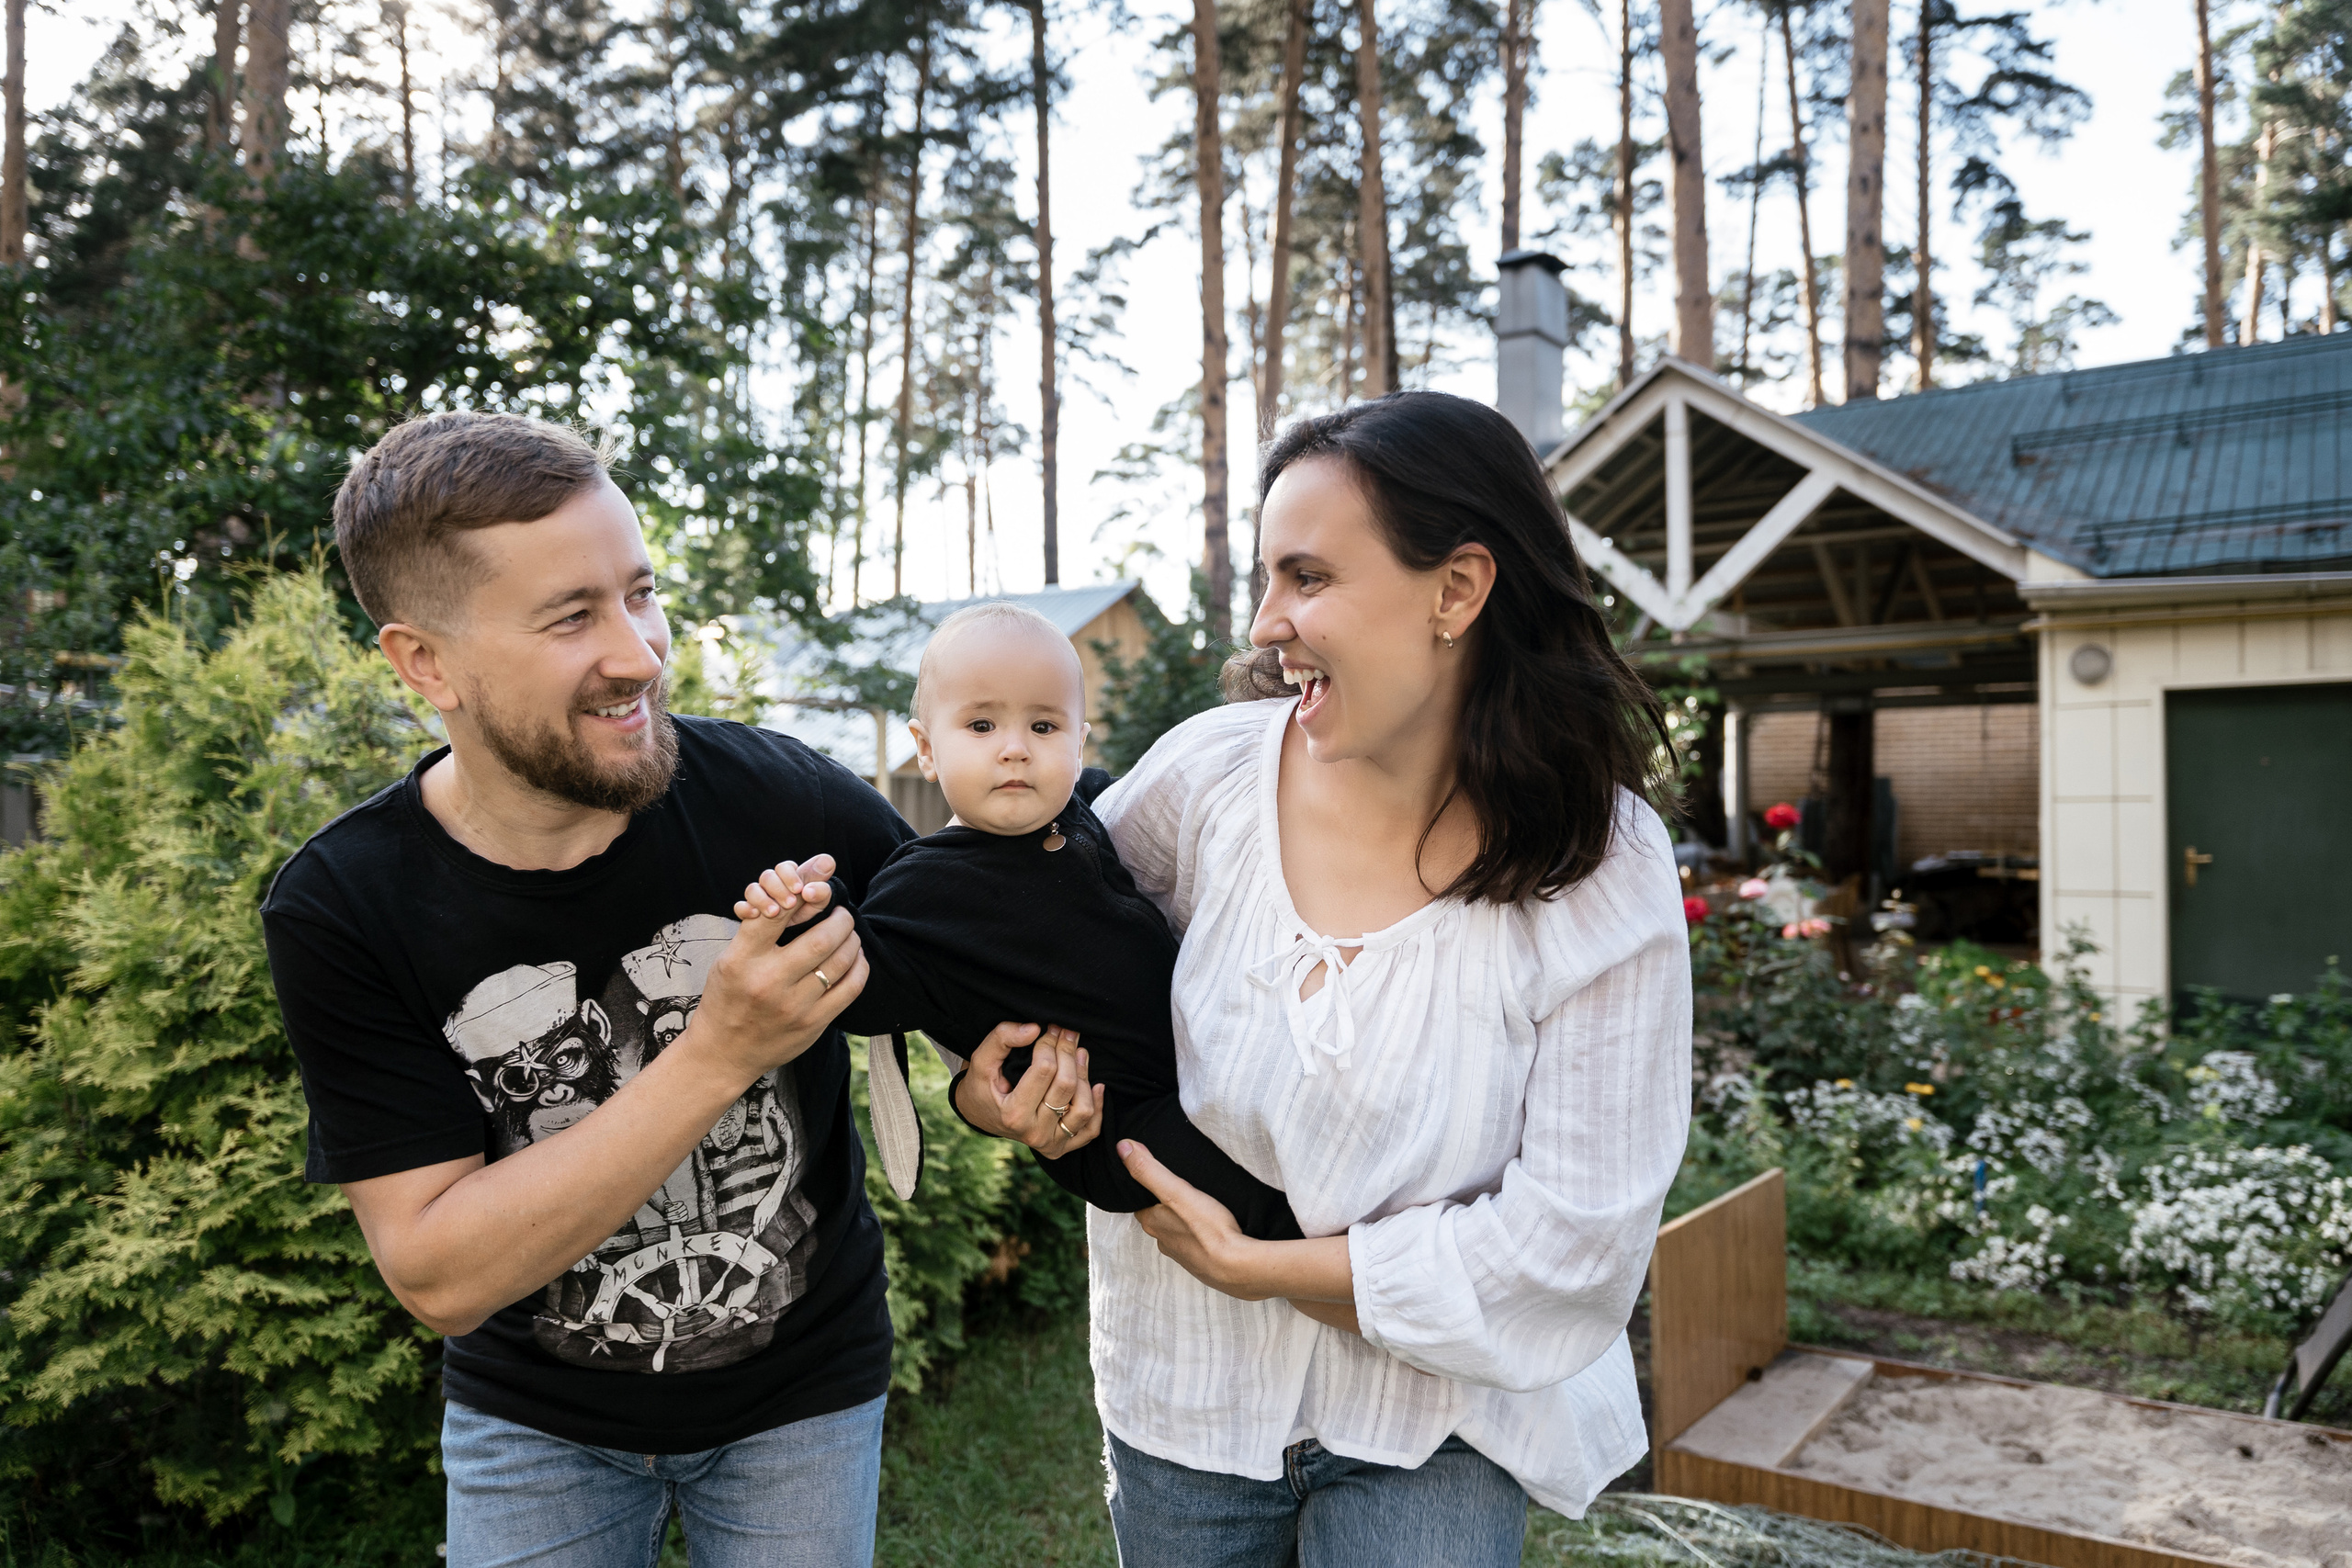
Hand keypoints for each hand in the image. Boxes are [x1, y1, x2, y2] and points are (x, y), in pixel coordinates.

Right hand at [686, 866, 865, 1084]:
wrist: (723, 1053)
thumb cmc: (728, 998)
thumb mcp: (730, 958)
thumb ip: (760, 930)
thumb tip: (799, 894)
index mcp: (742, 959)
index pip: (777, 914)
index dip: (805, 895)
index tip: (819, 891)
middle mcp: (768, 982)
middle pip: (821, 938)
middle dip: (840, 919)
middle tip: (842, 914)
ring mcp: (794, 1006)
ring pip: (841, 961)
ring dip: (852, 940)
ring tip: (849, 933)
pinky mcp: (813, 1024)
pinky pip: (851, 988)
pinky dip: (859, 966)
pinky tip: (855, 958)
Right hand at [733, 855, 838, 927]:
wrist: (788, 953)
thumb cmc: (808, 929)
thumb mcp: (815, 909)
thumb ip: (821, 889)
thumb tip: (828, 862)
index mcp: (792, 882)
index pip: (787, 868)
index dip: (792, 874)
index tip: (800, 889)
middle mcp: (774, 889)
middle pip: (768, 876)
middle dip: (779, 888)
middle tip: (790, 903)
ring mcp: (759, 903)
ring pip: (753, 888)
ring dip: (763, 898)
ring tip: (774, 912)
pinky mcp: (748, 918)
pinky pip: (740, 907)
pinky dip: (745, 908)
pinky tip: (753, 915)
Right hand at [953, 1022, 1104, 1155]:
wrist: (979, 1114)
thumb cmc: (981, 1085)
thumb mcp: (981, 1060)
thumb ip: (1002, 1039)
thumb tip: (1034, 1029)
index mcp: (1013, 1114)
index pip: (1044, 1070)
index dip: (1049, 1043)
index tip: (1049, 1028)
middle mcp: (1034, 1133)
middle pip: (1066, 1086)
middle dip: (1068, 1052)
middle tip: (1067, 1033)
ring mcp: (1050, 1143)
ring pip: (1083, 1107)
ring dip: (1084, 1076)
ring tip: (1079, 1053)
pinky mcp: (1062, 1146)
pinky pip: (1091, 1129)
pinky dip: (1098, 1106)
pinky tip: (1096, 1085)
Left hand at [1118, 1140, 1263, 1298]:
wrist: (1238, 1267)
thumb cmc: (1208, 1228)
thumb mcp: (1176, 1191)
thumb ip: (1149, 1170)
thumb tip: (1123, 1146)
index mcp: (1154, 1224)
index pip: (1140, 1204)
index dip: (1146, 1190)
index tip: (1157, 1178)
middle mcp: (1164, 1242)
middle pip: (1159, 1219)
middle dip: (1166, 1206)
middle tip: (1180, 1189)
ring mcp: (1185, 1257)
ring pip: (1178, 1233)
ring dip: (1184, 1222)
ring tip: (1199, 1207)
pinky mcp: (1204, 1265)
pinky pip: (1197, 1246)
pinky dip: (1201, 1237)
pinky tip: (1213, 1229)